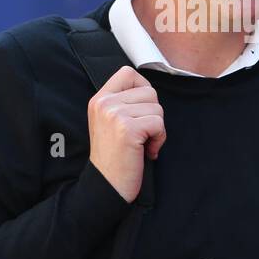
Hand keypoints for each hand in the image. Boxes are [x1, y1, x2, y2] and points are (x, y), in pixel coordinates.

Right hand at [87, 65, 165, 202]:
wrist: (107, 185)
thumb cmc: (114, 157)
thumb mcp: (110, 122)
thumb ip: (123, 103)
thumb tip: (149, 91)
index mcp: (99, 99)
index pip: (128, 73)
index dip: (143, 89)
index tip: (141, 111)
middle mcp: (104, 103)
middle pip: (149, 92)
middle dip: (153, 114)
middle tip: (142, 134)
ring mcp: (114, 114)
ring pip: (156, 108)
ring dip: (157, 129)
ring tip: (143, 144)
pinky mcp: (127, 129)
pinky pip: (158, 124)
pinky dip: (158, 140)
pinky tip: (147, 151)